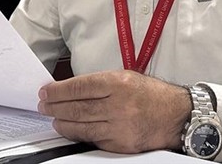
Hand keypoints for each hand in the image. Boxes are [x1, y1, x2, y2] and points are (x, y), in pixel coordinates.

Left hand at [37, 70, 190, 153]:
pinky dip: (79, 135)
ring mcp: (119, 127)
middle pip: (76, 107)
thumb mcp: (127, 77)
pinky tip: (72, 130)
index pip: (79, 87)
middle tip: (44, 105)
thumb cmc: (153, 95)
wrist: (177, 116)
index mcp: (119, 83)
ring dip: (63, 123)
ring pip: (81, 126)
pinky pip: (93, 140)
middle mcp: (118, 105)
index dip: (58, 90)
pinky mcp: (121, 144)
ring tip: (54, 118)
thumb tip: (72, 89)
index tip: (46, 92)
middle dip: (55, 107)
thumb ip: (101, 83)